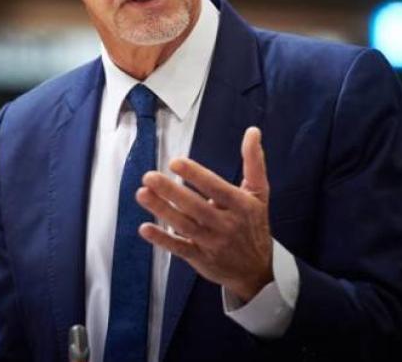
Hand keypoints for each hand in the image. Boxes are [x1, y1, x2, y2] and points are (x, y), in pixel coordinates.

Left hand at [136, 126, 273, 300]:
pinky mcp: (200, 259)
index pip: (216, 188)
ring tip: (142, 194)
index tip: (175, 162)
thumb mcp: (259, 194)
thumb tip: (252, 131)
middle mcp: (226, 225)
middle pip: (196, 207)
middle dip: (171, 192)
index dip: (196, 175)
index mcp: (241, 206)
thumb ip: (254, 162)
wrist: (256, 270)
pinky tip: (145, 228)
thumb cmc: (254, 225)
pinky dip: (162, 239)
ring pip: (184, 226)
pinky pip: (179, 248)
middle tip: (149, 177)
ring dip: (161, 210)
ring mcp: (212, 243)